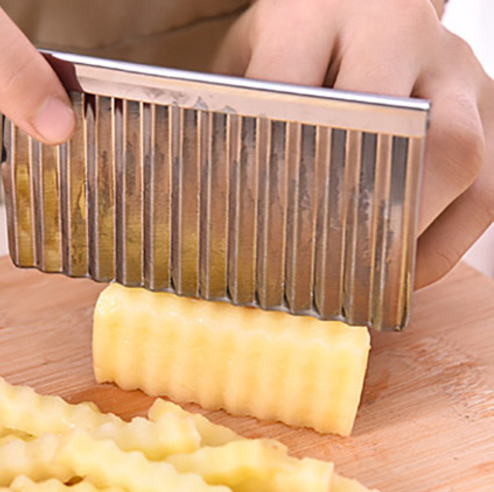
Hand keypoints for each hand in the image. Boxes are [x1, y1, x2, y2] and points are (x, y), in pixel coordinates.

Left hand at [213, 0, 493, 287]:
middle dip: (351, 210)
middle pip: (390, 124)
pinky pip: (484, 188)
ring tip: (363, 284)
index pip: (286, 95)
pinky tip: (401, 276)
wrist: (362, 4)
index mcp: (312, 15)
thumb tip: (204, 211)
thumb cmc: (293, 47)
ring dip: (406, 234)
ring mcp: (450, 67)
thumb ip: (232, 118)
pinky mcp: (485, 105)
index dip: (267, 172)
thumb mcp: (247, 63)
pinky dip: (442, 246)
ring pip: (455, 154)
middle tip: (311, 269)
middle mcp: (393, 30)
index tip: (246, 234)